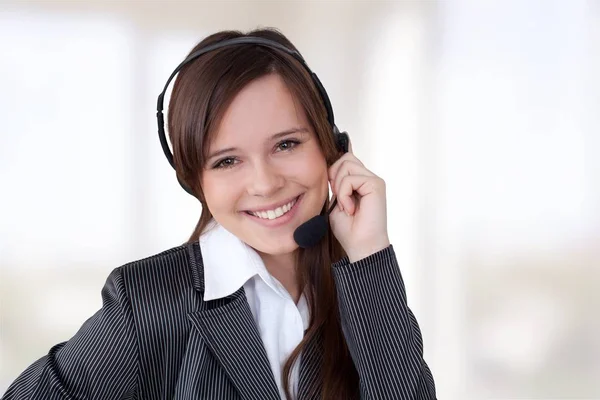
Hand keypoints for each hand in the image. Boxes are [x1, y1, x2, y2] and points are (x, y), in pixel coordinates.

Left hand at [328, 141, 389, 262]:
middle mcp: (368, 178)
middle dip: (334, 176)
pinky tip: (350, 209)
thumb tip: (329, 165)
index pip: (345, 159)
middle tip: (338, 198)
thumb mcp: (335, 201)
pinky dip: (344, 194)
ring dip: (339, 186)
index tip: (331, 187)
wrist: (361, 246)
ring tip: (344, 205)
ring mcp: (373, 180)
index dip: (333, 168)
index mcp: (359, 181)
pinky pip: (350, 178)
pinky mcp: (376, 184)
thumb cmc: (348, 229)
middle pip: (345, 158)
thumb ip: (335, 184)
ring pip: (346, 164)